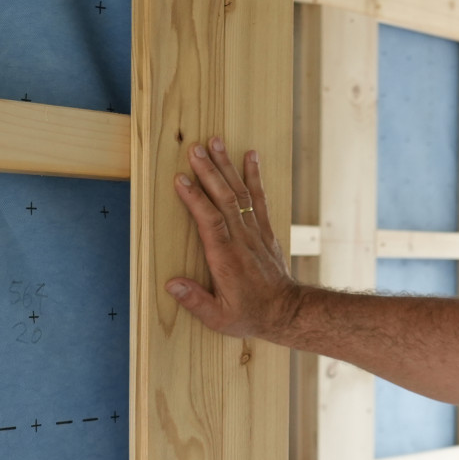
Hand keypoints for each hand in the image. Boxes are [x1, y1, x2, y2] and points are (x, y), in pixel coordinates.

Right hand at [167, 139, 304, 341]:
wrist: (287, 311)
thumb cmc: (250, 315)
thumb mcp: (219, 318)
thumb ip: (195, 301)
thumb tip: (171, 285)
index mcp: (225, 258)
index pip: (209, 221)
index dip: (195, 199)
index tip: (181, 179)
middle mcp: (241, 240)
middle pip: (224, 199)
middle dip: (209, 172)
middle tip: (195, 148)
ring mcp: (255, 232)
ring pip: (240, 193)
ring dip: (227, 166)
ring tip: (216, 141)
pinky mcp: (265, 230)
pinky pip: (260, 198)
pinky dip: (254, 176)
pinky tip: (251, 155)